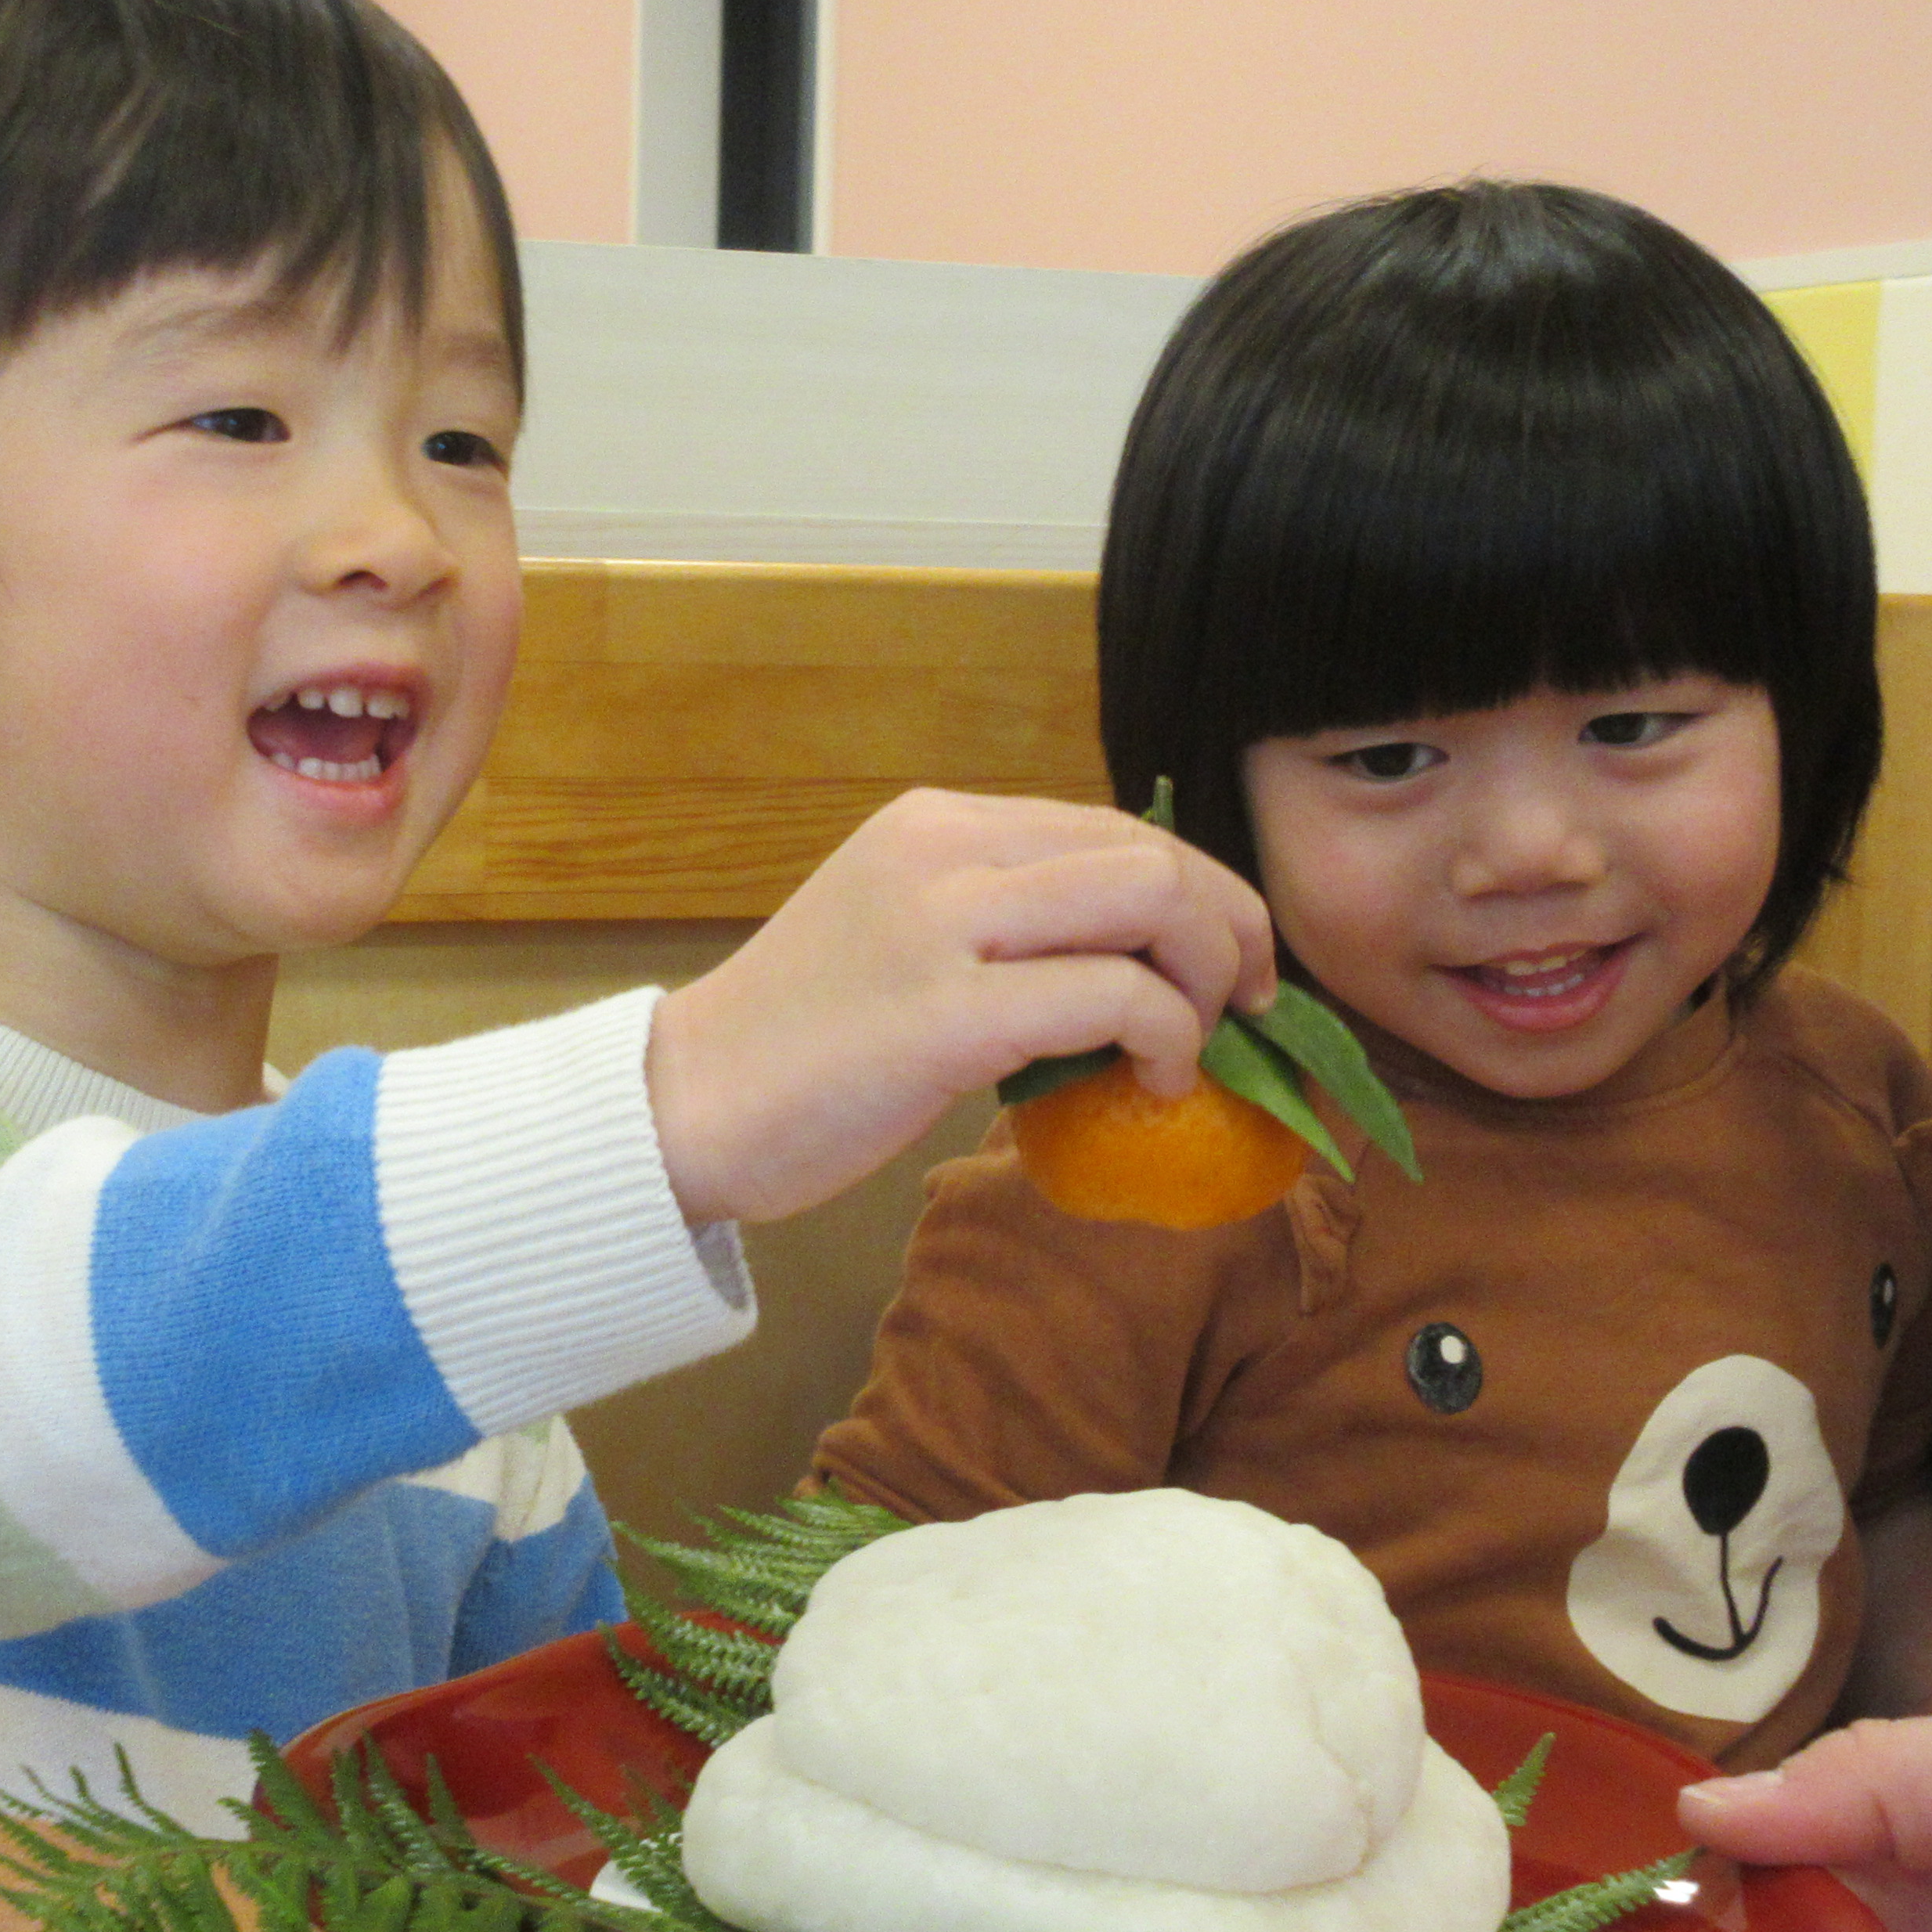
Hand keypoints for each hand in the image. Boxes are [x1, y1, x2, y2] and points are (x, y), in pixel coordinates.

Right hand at [647, 790, 1273, 1224]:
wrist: (683, 1107)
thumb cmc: (798, 1047)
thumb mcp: (901, 937)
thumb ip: (999, 920)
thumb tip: (1131, 955)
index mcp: (936, 824)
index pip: (1114, 826)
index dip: (1203, 891)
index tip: (1232, 966)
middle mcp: (943, 849)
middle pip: (1152, 849)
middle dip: (1234, 926)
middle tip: (1249, 1008)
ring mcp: (941, 924)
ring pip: (1149, 898)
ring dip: (1210, 975)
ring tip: (1193, 1045)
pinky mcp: (945, 1013)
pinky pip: (1113, 996)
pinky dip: (1166, 1037)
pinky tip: (1152, 1081)